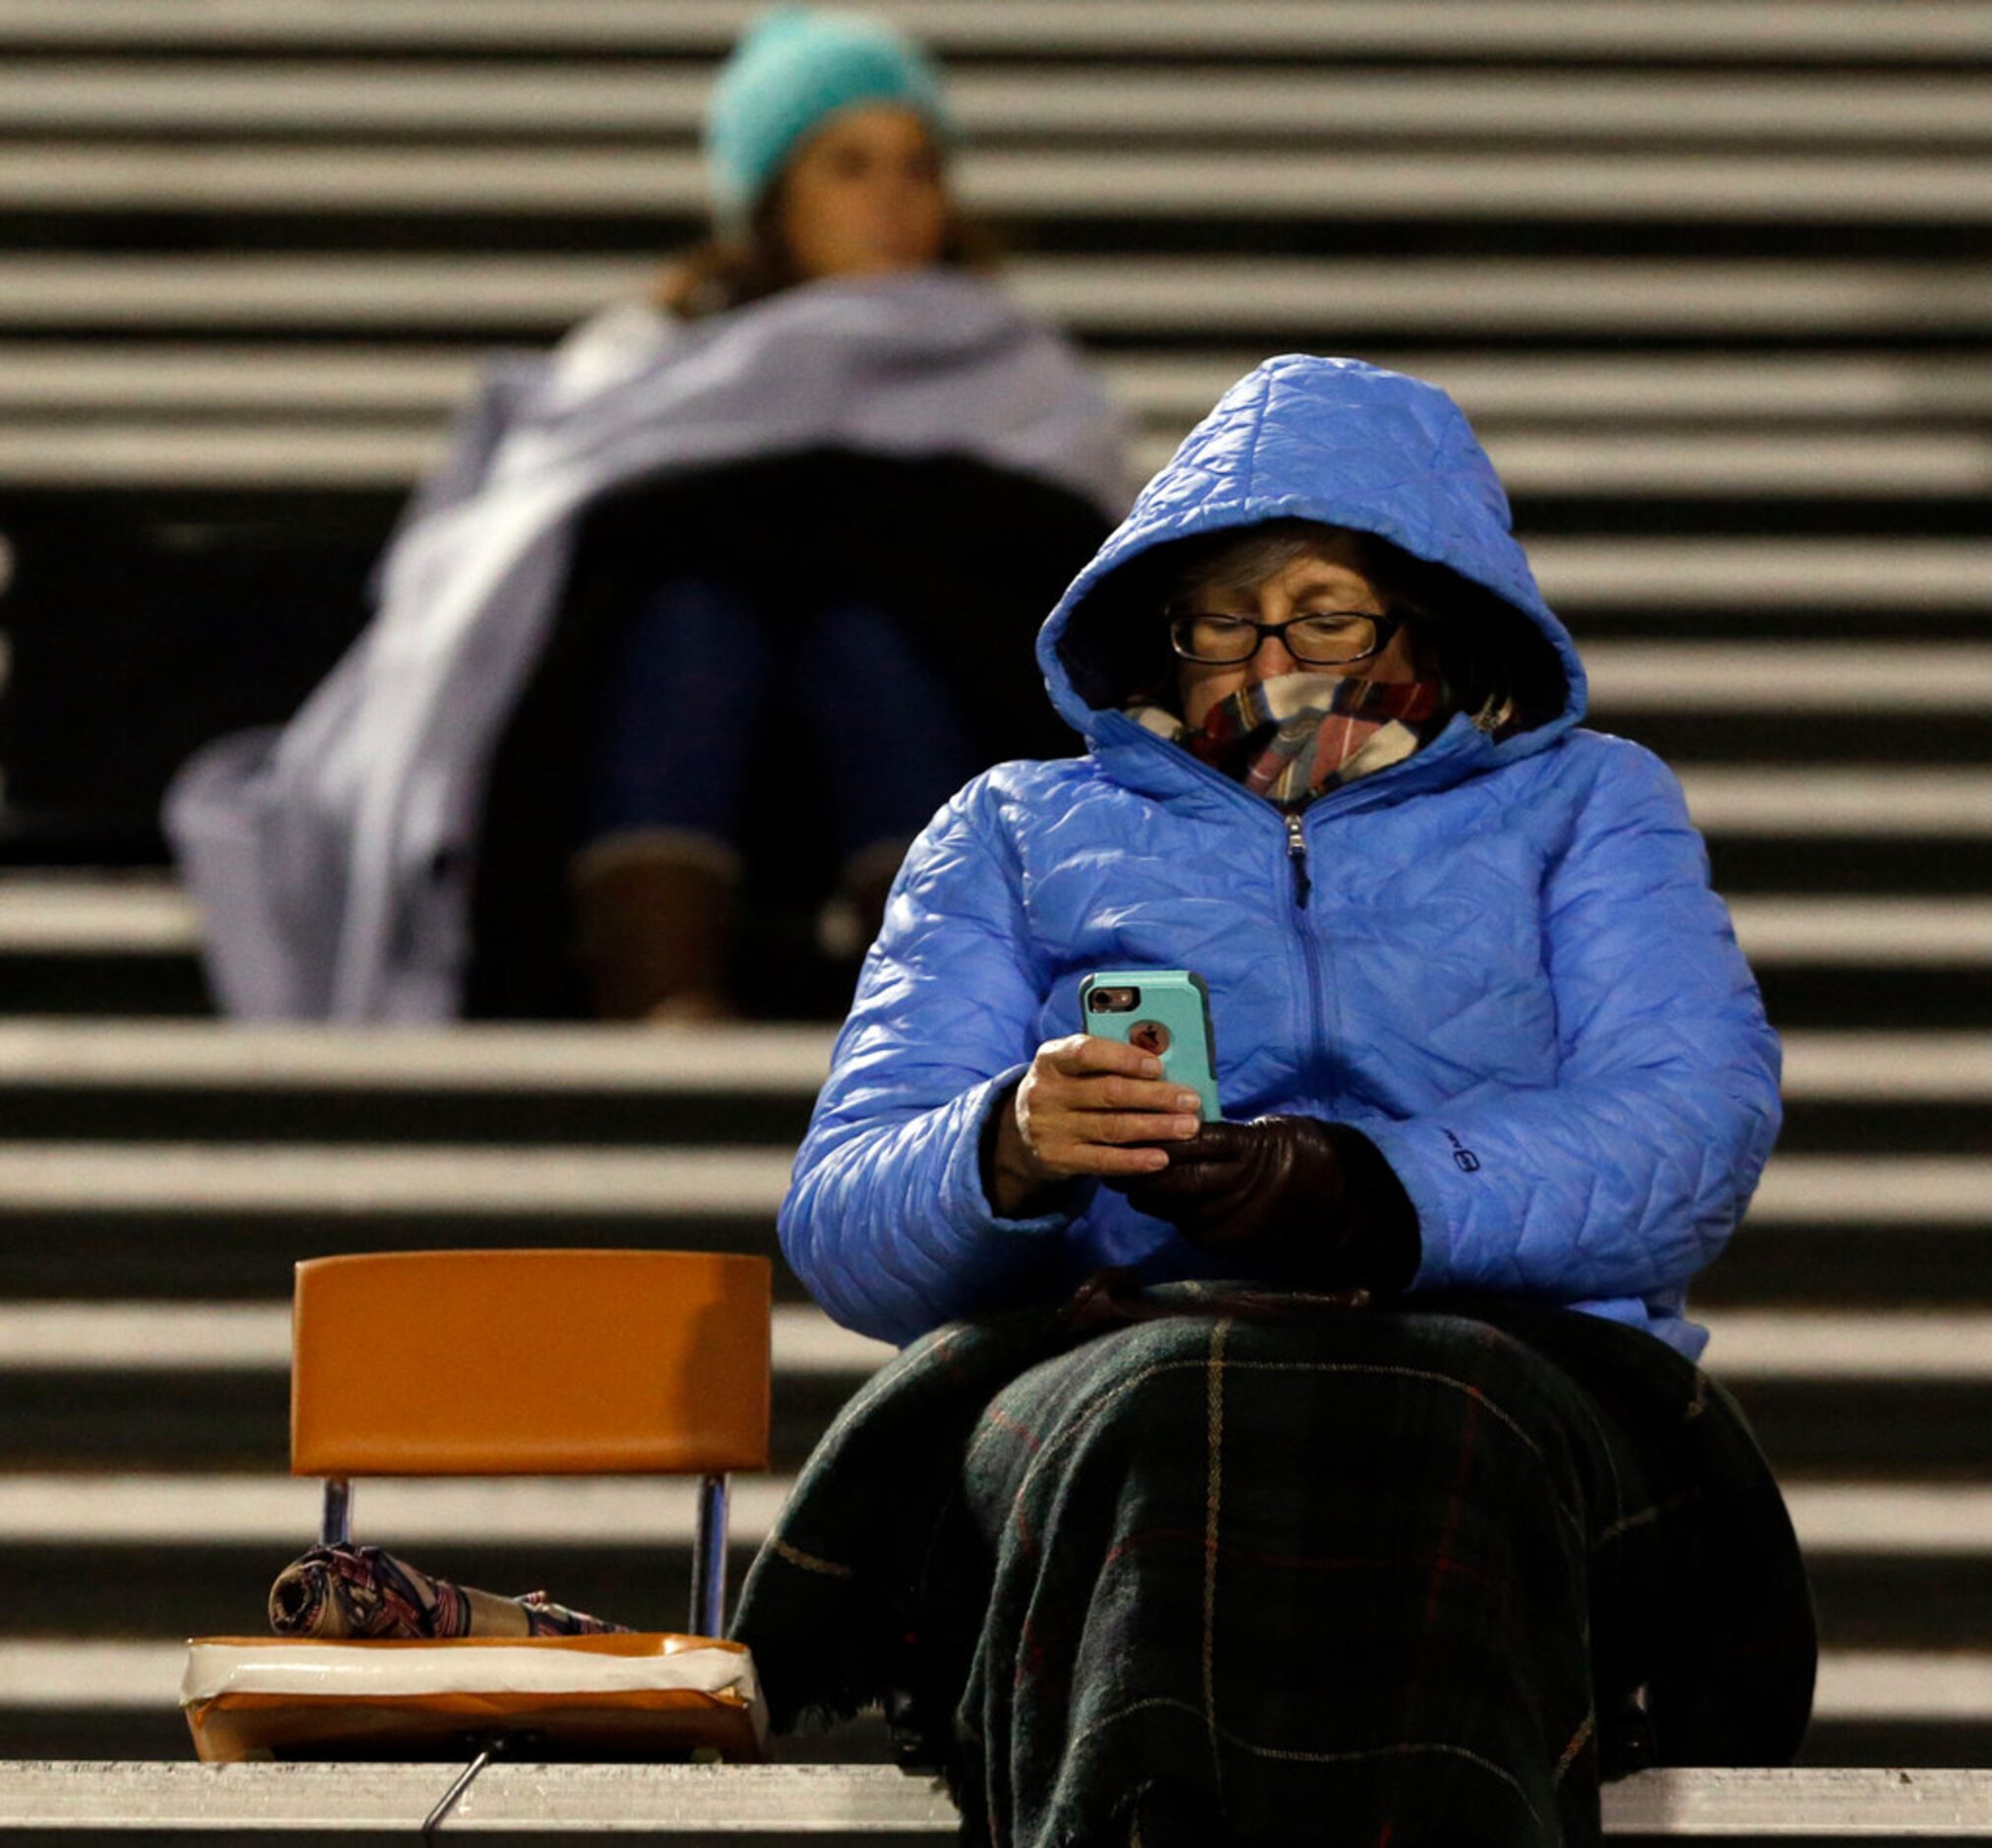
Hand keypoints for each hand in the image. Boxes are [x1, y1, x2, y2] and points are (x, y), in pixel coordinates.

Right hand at [985, 1034, 1204, 1218]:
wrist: (1024, 1130)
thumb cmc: (1068, 1087)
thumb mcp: (1076, 1067)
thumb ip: (1110, 1060)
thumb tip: (1166, 1061)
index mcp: (1051, 1058)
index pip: (1086, 1052)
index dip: (1123, 1058)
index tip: (1158, 1065)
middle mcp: (1045, 1092)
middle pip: (1108, 1092)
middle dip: (1155, 1096)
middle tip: (1191, 1100)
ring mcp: (1049, 1128)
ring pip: (1111, 1127)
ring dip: (1155, 1127)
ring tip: (1188, 1127)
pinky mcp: (1057, 1159)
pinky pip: (1102, 1161)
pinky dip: (1134, 1160)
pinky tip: (1161, 1158)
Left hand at [1110, 1115, 1419, 1289]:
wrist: (1345, 1210)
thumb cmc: (1309, 1156)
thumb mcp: (1273, 1130)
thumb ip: (1230, 1133)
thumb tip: (1185, 1122)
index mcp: (1250, 1152)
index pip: (1191, 1142)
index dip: (1156, 1134)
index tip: (1129, 1122)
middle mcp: (1237, 1189)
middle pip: (1172, 1178)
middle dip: (1137, 1167)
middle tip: (1110, 1151)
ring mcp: (1232, 1221)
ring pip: (1173, 1206)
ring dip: (1145, 1192)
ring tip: (1121, 1175)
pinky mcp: (1229, 1244)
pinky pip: (1187, 1225)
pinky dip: (1169, 1211)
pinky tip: (1153, 1199)